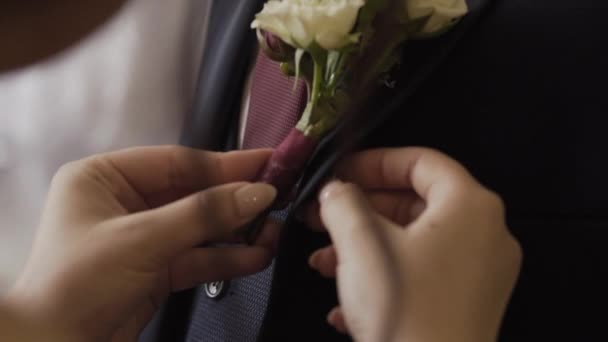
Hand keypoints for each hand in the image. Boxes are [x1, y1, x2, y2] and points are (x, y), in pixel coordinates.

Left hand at [6, 146, 278, 341]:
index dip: (225, 164)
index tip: (266, 163)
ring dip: (236, 231)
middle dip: (235, 200)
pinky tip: (256, 256)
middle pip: (193, 193)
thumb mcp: (141, 240)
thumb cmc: (73, 286)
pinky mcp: (156, 268)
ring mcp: (142, 237)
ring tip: (273, 232)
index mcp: (103, 177)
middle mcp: (123, 202)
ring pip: (200, 226)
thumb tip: (256, 192)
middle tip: (278, 194)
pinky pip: (198, 256)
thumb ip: (203, 214)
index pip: (177, 162)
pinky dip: (226, 257)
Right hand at [306, 148, 521, 341]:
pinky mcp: (468, 303)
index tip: (340, 173)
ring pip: (413, 241)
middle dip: (360, 211)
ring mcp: (481, 272)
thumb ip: (343, 202)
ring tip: (322, 263)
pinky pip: (422, 273)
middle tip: (322, 217)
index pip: (421, 160)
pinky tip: (344, 301)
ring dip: (363, 247)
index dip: (374, 161)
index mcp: (470, 206)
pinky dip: (384, 276)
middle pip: (415, 202)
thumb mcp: (362, 245)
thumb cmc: (403, 309)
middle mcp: (485, 233)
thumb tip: (337, 191)